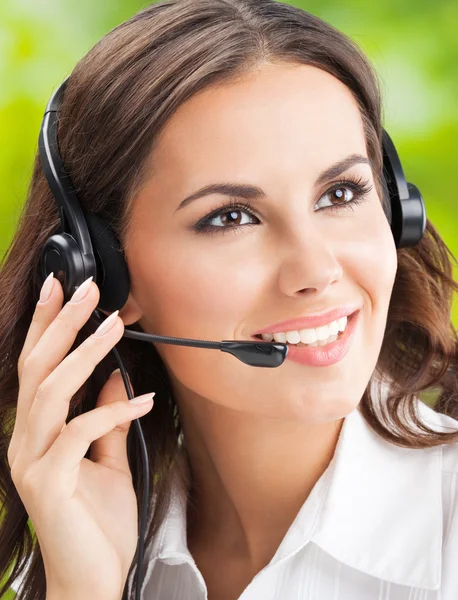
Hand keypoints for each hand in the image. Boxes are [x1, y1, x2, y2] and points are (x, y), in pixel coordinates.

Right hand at [7, 274, 154, 599]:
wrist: (95, 579)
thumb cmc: (98, 522)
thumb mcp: (106, 459)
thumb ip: (104, 420)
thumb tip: (111, 380)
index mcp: (36, 432)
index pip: (36, 367)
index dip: (46, 325)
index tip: (61, 287)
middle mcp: (25, 441)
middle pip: (37, 368)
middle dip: (62, 324)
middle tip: (88, 288)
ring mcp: (32, 462)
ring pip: (51, 392)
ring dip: (86, 355)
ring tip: (115, 326)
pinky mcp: (49, 484)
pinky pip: (79, 434)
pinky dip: (113, 412)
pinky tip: (143, 401)